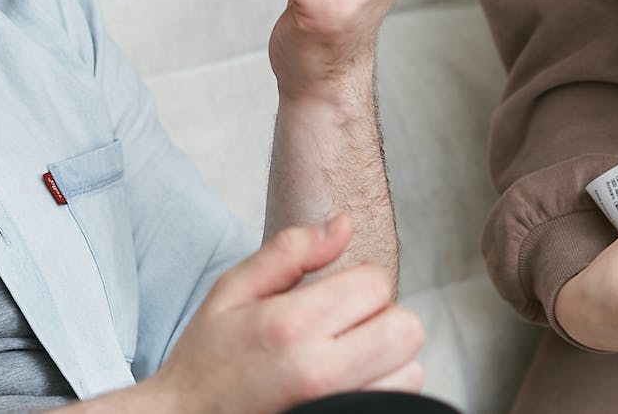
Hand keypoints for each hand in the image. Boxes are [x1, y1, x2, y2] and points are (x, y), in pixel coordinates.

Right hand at [146, 213, 424, 413]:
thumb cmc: (207, 360)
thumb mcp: (232, 292)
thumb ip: (290, 252)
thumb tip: (344, 222)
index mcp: (291, 325)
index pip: (376, 284)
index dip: (358, 281)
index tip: (330, 297)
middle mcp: (320, 373)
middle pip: (405, 329)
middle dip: (381, 319)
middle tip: (344, 328)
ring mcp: (337, 410)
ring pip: (410, 373)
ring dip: (387, 362)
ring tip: (344, 362)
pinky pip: (397, 405)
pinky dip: (382, 393)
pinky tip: (346, 388)